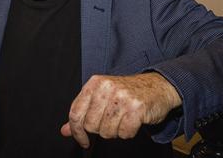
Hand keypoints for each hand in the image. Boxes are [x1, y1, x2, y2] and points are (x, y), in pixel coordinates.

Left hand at [60, 72, 181, 148]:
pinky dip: (128, 132)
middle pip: (91, 125)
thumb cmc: (127, 93)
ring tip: (122, 119)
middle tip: (111, 121)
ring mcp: (122, 97)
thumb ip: (83, 113)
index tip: (82, 140)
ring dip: (115, 131)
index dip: (76, 131)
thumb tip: (65, 131)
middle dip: (101, 129)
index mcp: (95, 83)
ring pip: (107, 131)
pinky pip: (124, 133)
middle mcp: (107, 87)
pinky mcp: (137, 108)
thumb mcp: (101, 98)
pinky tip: (132, 122)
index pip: (75, 113)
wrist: (157, 87)